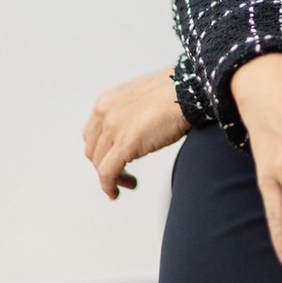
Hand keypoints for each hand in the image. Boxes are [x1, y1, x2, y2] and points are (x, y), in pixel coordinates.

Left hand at [82, 66, 189, 198]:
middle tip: (119, 172)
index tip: (110, 157)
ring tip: (127, 181)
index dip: (100, 149)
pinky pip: (107, 174)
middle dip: (104, 164)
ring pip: (99, 164)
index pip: (93, 132)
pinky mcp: (124, 145)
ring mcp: (112, 129)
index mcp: (107, 100)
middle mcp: (104, 113)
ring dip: (110, 177)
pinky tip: (116, 192)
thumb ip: (130, 113)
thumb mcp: (142, 98)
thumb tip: (134, 130)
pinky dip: (109, 187)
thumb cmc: (176, 90)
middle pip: (93, 150)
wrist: (188, 90)